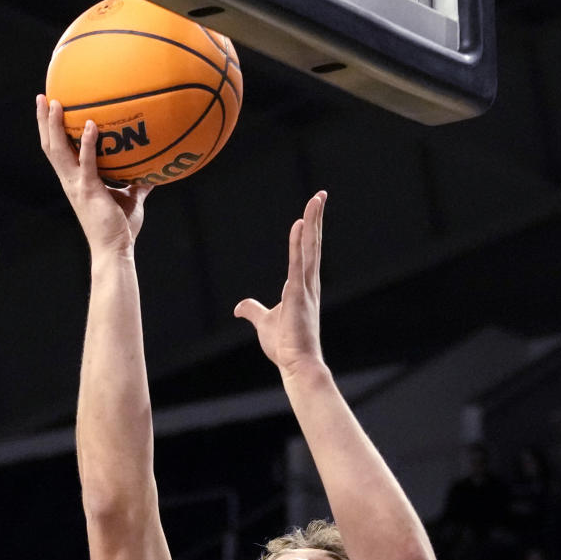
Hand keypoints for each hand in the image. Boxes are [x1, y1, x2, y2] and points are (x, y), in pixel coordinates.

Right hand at [37, 94, 151, 256]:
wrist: (115, 250)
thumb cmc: (121, 229)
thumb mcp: (131, 199)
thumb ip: (138, 182)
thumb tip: (154, 168)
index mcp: (76, 181)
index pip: (58, 151)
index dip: (51, 131)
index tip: (50, 108)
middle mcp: (70, 181)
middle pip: (50, 146)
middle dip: (44, 121)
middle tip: (42, 96)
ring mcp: (77, 186)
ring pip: (58, 151)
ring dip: (54, 125)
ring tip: (55, 102)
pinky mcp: (89, 191)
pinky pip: (86, 162)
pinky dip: (87, 143)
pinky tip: (91, 124)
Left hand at [234, 191, 326, 378]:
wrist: (296, 364)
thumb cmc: (285, 346)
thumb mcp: (264, 323)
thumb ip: (253, 311)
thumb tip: (240, 307)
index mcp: (302, 287)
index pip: (306, 252)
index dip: (310, 231)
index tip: (312, 210)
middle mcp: (308, 283)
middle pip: (312, 244)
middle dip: (316, 219)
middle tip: (320, 195)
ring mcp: (305, 288)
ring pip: (308, 248)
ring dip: (312, 222)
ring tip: (316, 200)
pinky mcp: (298, 295)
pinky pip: (297, 263)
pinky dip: (298, 243)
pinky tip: (300, 224)